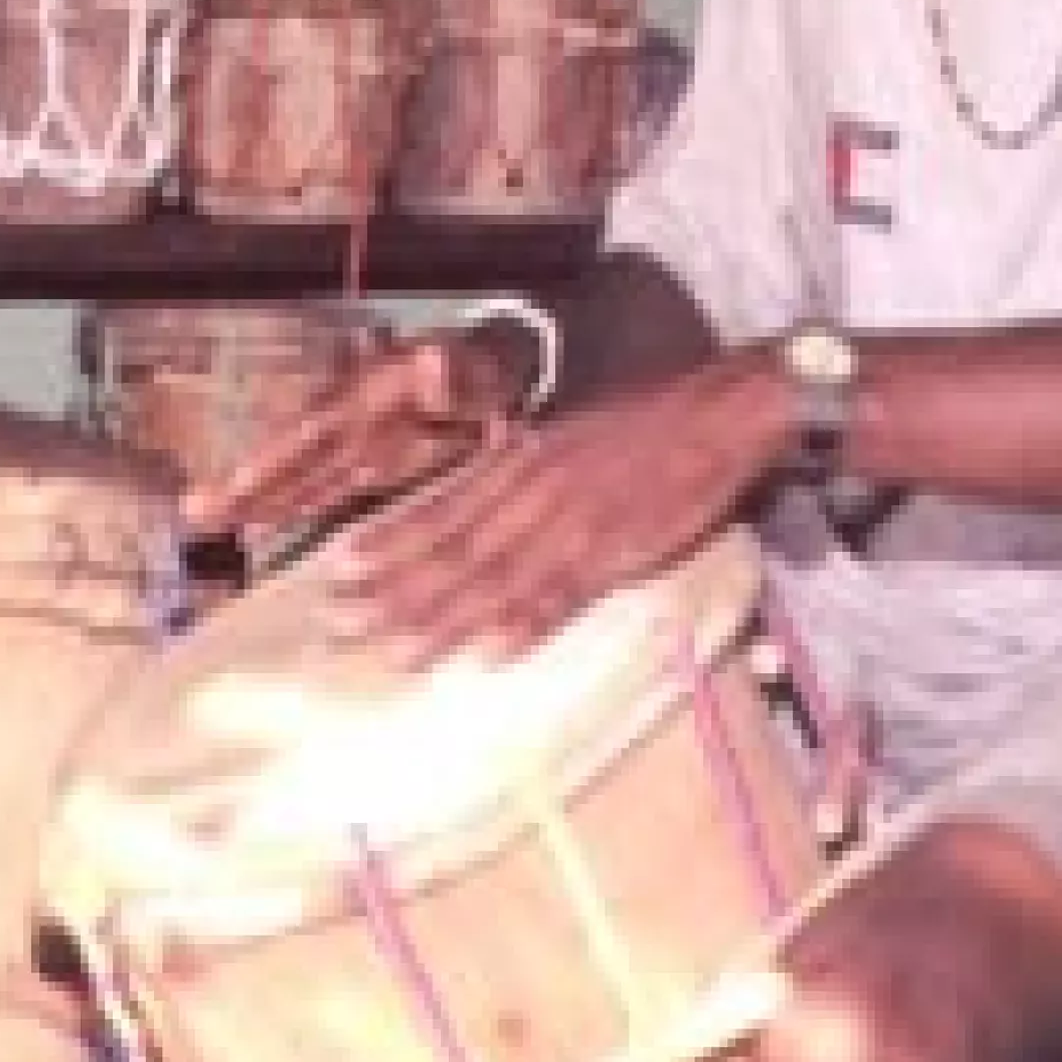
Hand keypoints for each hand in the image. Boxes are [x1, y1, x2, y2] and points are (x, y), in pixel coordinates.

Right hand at [180, 328, 528, 543]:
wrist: (507, 370)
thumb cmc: (488, 370)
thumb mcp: (477, 369)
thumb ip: (451, 375)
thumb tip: (432, 364)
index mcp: (374, 397)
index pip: (313, 433)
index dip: (275, 461)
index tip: (236, 484)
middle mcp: (354, 418)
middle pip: (290, 456)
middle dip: (244, 484)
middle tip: (193, 512)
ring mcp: (358, 439)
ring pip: (298, 473)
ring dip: (255, 497)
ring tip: (203, 518)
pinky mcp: (369, 459)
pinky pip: (320, 484)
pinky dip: (288, 503)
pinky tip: (256, 524)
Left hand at [323, 352, 795, 662]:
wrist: (725, 407)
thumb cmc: (649, 422)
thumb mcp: (568, 434)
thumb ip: (523, 470)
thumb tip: (481, 501)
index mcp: (522, 459)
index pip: (440, 510)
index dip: (387, 544)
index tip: (336, 573)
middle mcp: (535, 488)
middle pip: (453, 549)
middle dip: (394, 592)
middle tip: (339, 627)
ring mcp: (576, 519)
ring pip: (497, 576)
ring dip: (444, 618)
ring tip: (397, 653)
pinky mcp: (622, 547)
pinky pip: (567, 591)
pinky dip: (527, 622)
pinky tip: (491, 654)